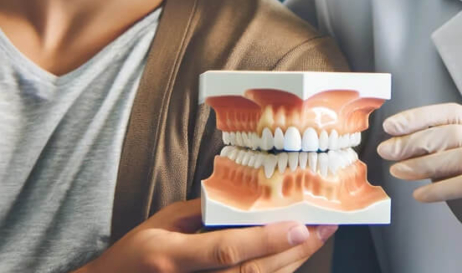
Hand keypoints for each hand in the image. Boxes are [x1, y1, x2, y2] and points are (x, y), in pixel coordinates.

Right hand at [81, 199, 336, 272]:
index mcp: (172, 257)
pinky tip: (293, 256)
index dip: (265, 241)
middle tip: (324, 226)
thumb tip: (245, 197)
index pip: (226, 250)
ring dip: (293, 262)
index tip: (299, 226)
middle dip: (294, 251)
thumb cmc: (136, 254)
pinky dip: (276, 272)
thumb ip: (201, 213)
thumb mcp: (161, 223)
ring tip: (317, 237)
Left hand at [377, 103, 461, 272]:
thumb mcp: (456, 172)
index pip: (454, 113)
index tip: (391, 125)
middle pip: (456, 133)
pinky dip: (440, 190)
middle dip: (415, 142)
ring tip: (399, 173)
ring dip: (424, 165)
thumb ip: (437, 155)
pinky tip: (420, 196)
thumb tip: (398, 144)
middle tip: (388, 151)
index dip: (420, 117)